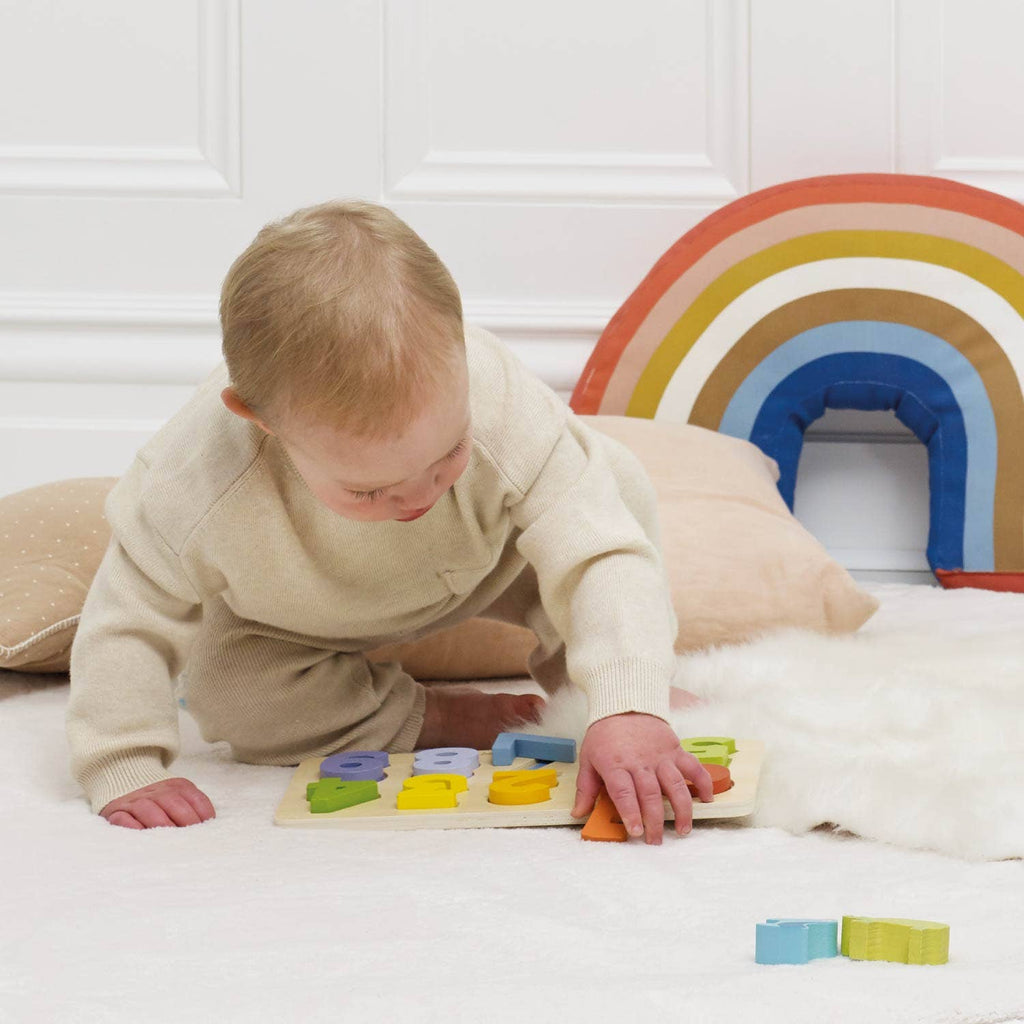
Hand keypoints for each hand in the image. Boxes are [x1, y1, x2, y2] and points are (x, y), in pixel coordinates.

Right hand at [100, 778, 215, 828]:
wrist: (124, 782)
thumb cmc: (160, 800)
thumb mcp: (179, 796)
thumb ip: (193, 807)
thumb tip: (209, 825)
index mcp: (175, 785)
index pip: (192, 796)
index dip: (202, 812)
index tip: (207, 827)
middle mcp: (155, 790)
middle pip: (172, 800)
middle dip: (184, 818)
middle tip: (191, 838)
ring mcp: (135, 801)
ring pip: (147, 809)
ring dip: (160, 823)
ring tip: (170, 840)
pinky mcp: (116, 813)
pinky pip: (123, 819)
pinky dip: (132, 827)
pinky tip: (142, 836)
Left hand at [571, 712, 713, 844]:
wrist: (624, 704)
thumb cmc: (604, 735)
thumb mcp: (588, 758)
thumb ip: (585, 788)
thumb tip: (578, 813)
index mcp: (615, 764)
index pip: (624, 793)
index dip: (630, 813)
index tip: (635, 832)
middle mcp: (639, 762)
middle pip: (650, 795)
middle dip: (654, 821)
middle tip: (655, 840)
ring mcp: (660, 756)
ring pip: (674, 785)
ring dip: (682, 809)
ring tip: (683, 830)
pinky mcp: (675, 749)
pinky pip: (693, 766)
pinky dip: (703, 782)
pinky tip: (707, 799)